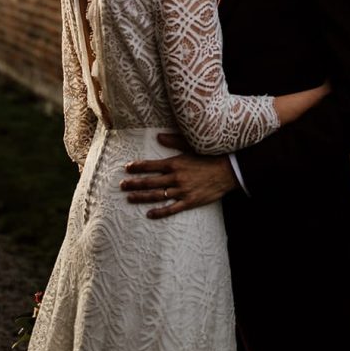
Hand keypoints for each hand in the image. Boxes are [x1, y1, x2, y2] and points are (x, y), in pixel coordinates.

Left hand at [120, 133, 236, 218]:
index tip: (127, 168)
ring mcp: (181, 191)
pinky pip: (171, 209)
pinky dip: (159, 212)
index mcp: (174, 163)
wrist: (228, 170)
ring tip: (129, 198)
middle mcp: (175, 177)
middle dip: (133, 183)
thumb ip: (173, 141)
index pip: (150, 165)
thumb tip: (158, 136)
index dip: (137, 167)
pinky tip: (149, 214)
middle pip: (149, 182)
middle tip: (122, 185)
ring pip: (156, 196)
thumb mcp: (191, 145)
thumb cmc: (210, 156)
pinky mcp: (189, 201)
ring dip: (141, 197)